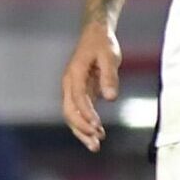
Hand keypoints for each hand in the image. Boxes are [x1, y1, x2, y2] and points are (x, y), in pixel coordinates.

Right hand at [60, 20, 121, 151]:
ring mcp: (73, 90)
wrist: (96, 34)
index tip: (97, 126)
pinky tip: (98, 135)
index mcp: (74, 74)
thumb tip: (110, 97)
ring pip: (72, 116)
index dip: (86, 113)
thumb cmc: (102, 43)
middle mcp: (70, 84)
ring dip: (82, 131)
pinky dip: (86, 125)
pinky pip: (79, 113)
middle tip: (96, 142)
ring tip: (96, 146)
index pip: (77, 97)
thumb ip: (109, 76)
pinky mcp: (81, 93)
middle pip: (69, 111)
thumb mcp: (109, 56)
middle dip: (81, 128)